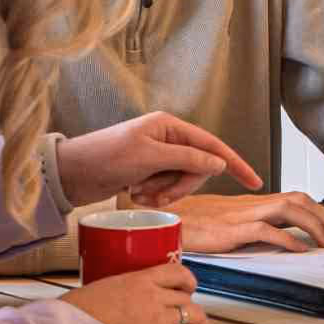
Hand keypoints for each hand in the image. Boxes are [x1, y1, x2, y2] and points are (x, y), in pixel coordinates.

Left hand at [56, 112, 261, 209]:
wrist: (69, 174)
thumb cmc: (105, 157)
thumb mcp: (149, 157)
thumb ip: (188, 158)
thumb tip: (219, 163)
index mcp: (169, 126)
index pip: (213, 145)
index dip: (235, 164)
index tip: (254, 182)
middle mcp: (166, 139)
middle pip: (197, 169)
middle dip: (180, 186)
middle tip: (156, 194)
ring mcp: (156, 158)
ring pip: (181, 182)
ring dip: (164, 193)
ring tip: (139, 193)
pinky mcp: (146, 174)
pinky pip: (165, 190)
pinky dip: (153, 197)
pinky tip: (133, 194)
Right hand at [61, 261, 208, 323]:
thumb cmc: (73, 314)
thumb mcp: (100, 289)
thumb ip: (119, 291)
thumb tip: (119, 300)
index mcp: (138, 279)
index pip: (176, 272)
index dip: (187, 280)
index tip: (188, 287)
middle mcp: (153, 297)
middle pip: (186, 299)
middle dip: (190, 306)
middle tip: (189, 314)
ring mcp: (157, 321)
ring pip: (192, 316)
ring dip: (199, 322)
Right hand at [172, 191, 323, 252]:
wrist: (165, 221)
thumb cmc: (195, 224)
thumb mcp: (232, 224)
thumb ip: (256, 227)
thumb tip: (284, 240)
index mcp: (255, 203)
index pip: (299, 200)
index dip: (322, 213)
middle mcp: (253, 205)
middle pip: (301, 201)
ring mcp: (242, 216)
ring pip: (289, 209)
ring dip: (315, 226)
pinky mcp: (230, 230)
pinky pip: (264, 230)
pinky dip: (286, 239)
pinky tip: (300, 250)